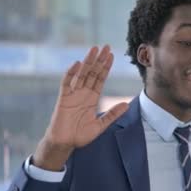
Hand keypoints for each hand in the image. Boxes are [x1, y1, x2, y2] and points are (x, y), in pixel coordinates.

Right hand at [33, 45, 128, 170]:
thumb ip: (112, 115)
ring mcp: (73, 95)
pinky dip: (71, 73)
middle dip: (99, 60)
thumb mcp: (101, 125)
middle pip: (92, 73)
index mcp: (92, 98)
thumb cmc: (80, 136)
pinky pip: (67, 83)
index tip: (111, 55)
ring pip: (81, 74)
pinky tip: (77, 64)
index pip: (100, 79)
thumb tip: (126, 104)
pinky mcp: (63, 99)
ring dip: (88, 62)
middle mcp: (83, 93)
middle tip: (105, 46)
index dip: (106, 67)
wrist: (64, 144)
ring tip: (94, 49)